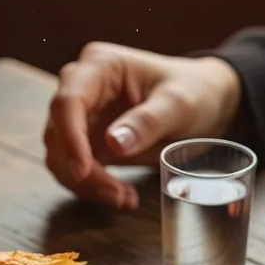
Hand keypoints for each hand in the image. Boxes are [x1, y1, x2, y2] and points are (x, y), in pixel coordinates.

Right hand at [43, 43, 243, 210]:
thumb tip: (114, 143)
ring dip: (86, 184)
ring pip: (60, 156)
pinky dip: (91, 188)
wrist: (206, 103)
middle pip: (58, 133)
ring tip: (124, 198)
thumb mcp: (179, 104)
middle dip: (82, 170)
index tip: (84, 170)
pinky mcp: (86, 141)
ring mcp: (81, 116)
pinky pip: (73, 169)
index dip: (70, 138)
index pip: (68, 101)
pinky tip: (121, 196)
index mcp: (100, 66)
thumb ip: (148, 121)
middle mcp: (82, 87)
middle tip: (117, 195)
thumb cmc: (195, 92)